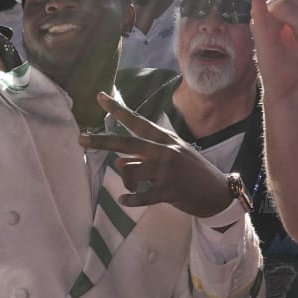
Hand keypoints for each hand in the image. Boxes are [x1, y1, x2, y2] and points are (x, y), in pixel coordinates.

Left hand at [79, 92, 231, 217]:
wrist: (218, 192)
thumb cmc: (191, 172)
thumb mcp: (172, 156)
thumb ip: (145, 156)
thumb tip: (118, 163)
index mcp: (165, 139)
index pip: (138, 122)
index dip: (118, 110)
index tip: (100, 97)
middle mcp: (165, 151)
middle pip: (127, 144)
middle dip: (102, 141)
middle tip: (80, 139)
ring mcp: (168, 171)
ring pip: (131, 171)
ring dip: (127, 181)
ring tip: (132, 188)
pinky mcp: (170, 190)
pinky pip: (142, 195)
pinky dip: (131, 199)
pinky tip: (124, 200)